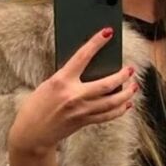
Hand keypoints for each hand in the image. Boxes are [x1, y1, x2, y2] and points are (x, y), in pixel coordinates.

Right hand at [8, 26, 138, 155]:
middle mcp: (74, 96)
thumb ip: (68, 77)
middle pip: (106, 84)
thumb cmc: (36, 106)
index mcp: (61, 81)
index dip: (96, 43)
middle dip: (122, 75)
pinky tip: (127, 103)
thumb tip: (89, 68)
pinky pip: (108, 115)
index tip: (107, 32)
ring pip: (112, 102)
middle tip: (130, 69)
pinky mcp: (84, 122)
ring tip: (134, 86)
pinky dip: (120, 109)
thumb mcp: (49, 85)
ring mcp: (81, 111)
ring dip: (127, 93)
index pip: (82, 57)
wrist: (32, 133)